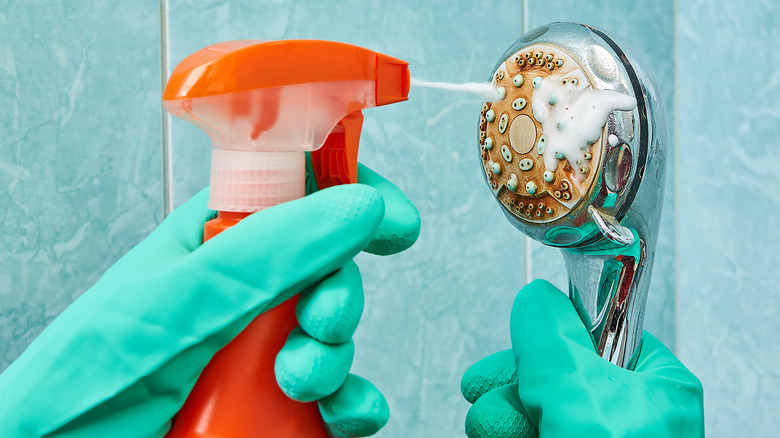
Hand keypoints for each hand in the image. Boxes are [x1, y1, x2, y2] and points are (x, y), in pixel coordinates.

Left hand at [0, 164, 419, 437]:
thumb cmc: (84, 383)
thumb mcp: (177, 302)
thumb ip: (268, 251)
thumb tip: (355, 206)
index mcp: (211, 241)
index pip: (294, 190)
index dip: (351, 193)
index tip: (392, 218)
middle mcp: (239, 290)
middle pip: (326, 269)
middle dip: (337, 296)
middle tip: (319, 321)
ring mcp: (255, 348)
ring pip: (331, 334)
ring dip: (335, 357)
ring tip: (299, 381)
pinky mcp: (268, 401)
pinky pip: (334, 394)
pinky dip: (351, 404)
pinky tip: (342, 415)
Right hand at [461, 280, 703, 437]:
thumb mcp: (576, 390)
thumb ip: (549, 334)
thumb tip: (533, 299)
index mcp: (658, 388)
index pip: (598, 333)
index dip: (550, 335)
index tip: (518, 343)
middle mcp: (634, 416)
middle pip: (558, 372)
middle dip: (514, 382)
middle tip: (487, 388)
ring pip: (539, 405)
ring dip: (502, 411)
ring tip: (492, 426)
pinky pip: (532, 428)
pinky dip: (508, 431)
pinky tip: (496, 435)